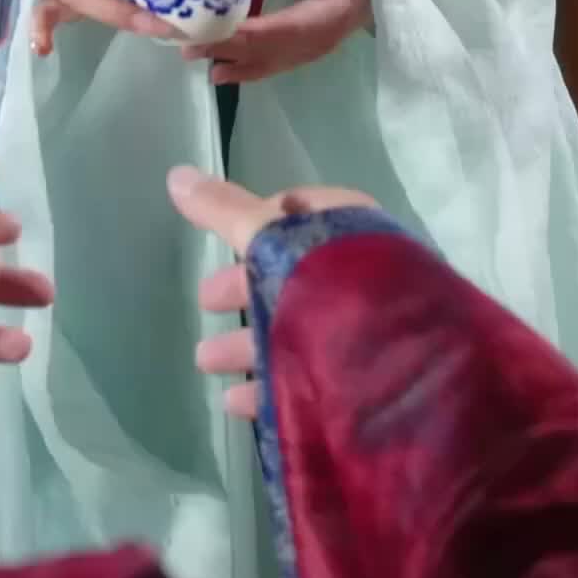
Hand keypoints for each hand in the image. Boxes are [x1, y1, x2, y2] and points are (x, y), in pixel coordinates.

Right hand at [167, 165, 377, 419]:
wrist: (402, 371)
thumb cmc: (332, 286)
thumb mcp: (270, 240)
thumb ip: (225, 212)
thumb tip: (175, 174)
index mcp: (346, 229)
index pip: (296, 215)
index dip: (253, 228)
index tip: (220, 247)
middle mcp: (358, 276)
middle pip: (289, 276)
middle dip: (242, 291)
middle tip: (205, 304)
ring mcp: (363, 332)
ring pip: (294, 330)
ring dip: (246, 343)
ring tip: (206, 362)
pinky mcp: (362, 382)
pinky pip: (307, 379)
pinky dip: (268, 387)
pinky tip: (236, 403)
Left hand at [181, 0, 371, 83]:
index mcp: (329, 15)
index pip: (285, 29)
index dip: (251, 35)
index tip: (218, 32)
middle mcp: (317, 40)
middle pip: (268, 51)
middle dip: (228, 51)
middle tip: (188, 47)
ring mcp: (312, 51)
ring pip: (268, 64)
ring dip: (232, 64)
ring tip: (196, 60)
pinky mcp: (306, 52)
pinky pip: (273, 65)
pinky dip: (245, 69)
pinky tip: (220, 71)